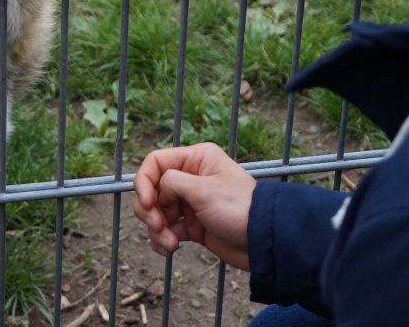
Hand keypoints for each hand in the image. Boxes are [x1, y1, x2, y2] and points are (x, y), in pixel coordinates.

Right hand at [133, 142, 255, 270]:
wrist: (264, 243)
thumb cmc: (239, 209)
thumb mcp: (204, 190)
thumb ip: (172, 183)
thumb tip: (156, 190)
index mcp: (195, 159)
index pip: (156, 162)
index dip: (143, 181)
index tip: (147, 202)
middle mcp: (190, 178)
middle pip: (152, 189)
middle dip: (149, 210)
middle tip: (157, 225)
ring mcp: (190, 203)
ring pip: (157, 212)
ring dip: (156, 229)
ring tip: (168, 243)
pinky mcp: (191, 225)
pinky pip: (166, 230)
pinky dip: (162, 240)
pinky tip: (169, 249)